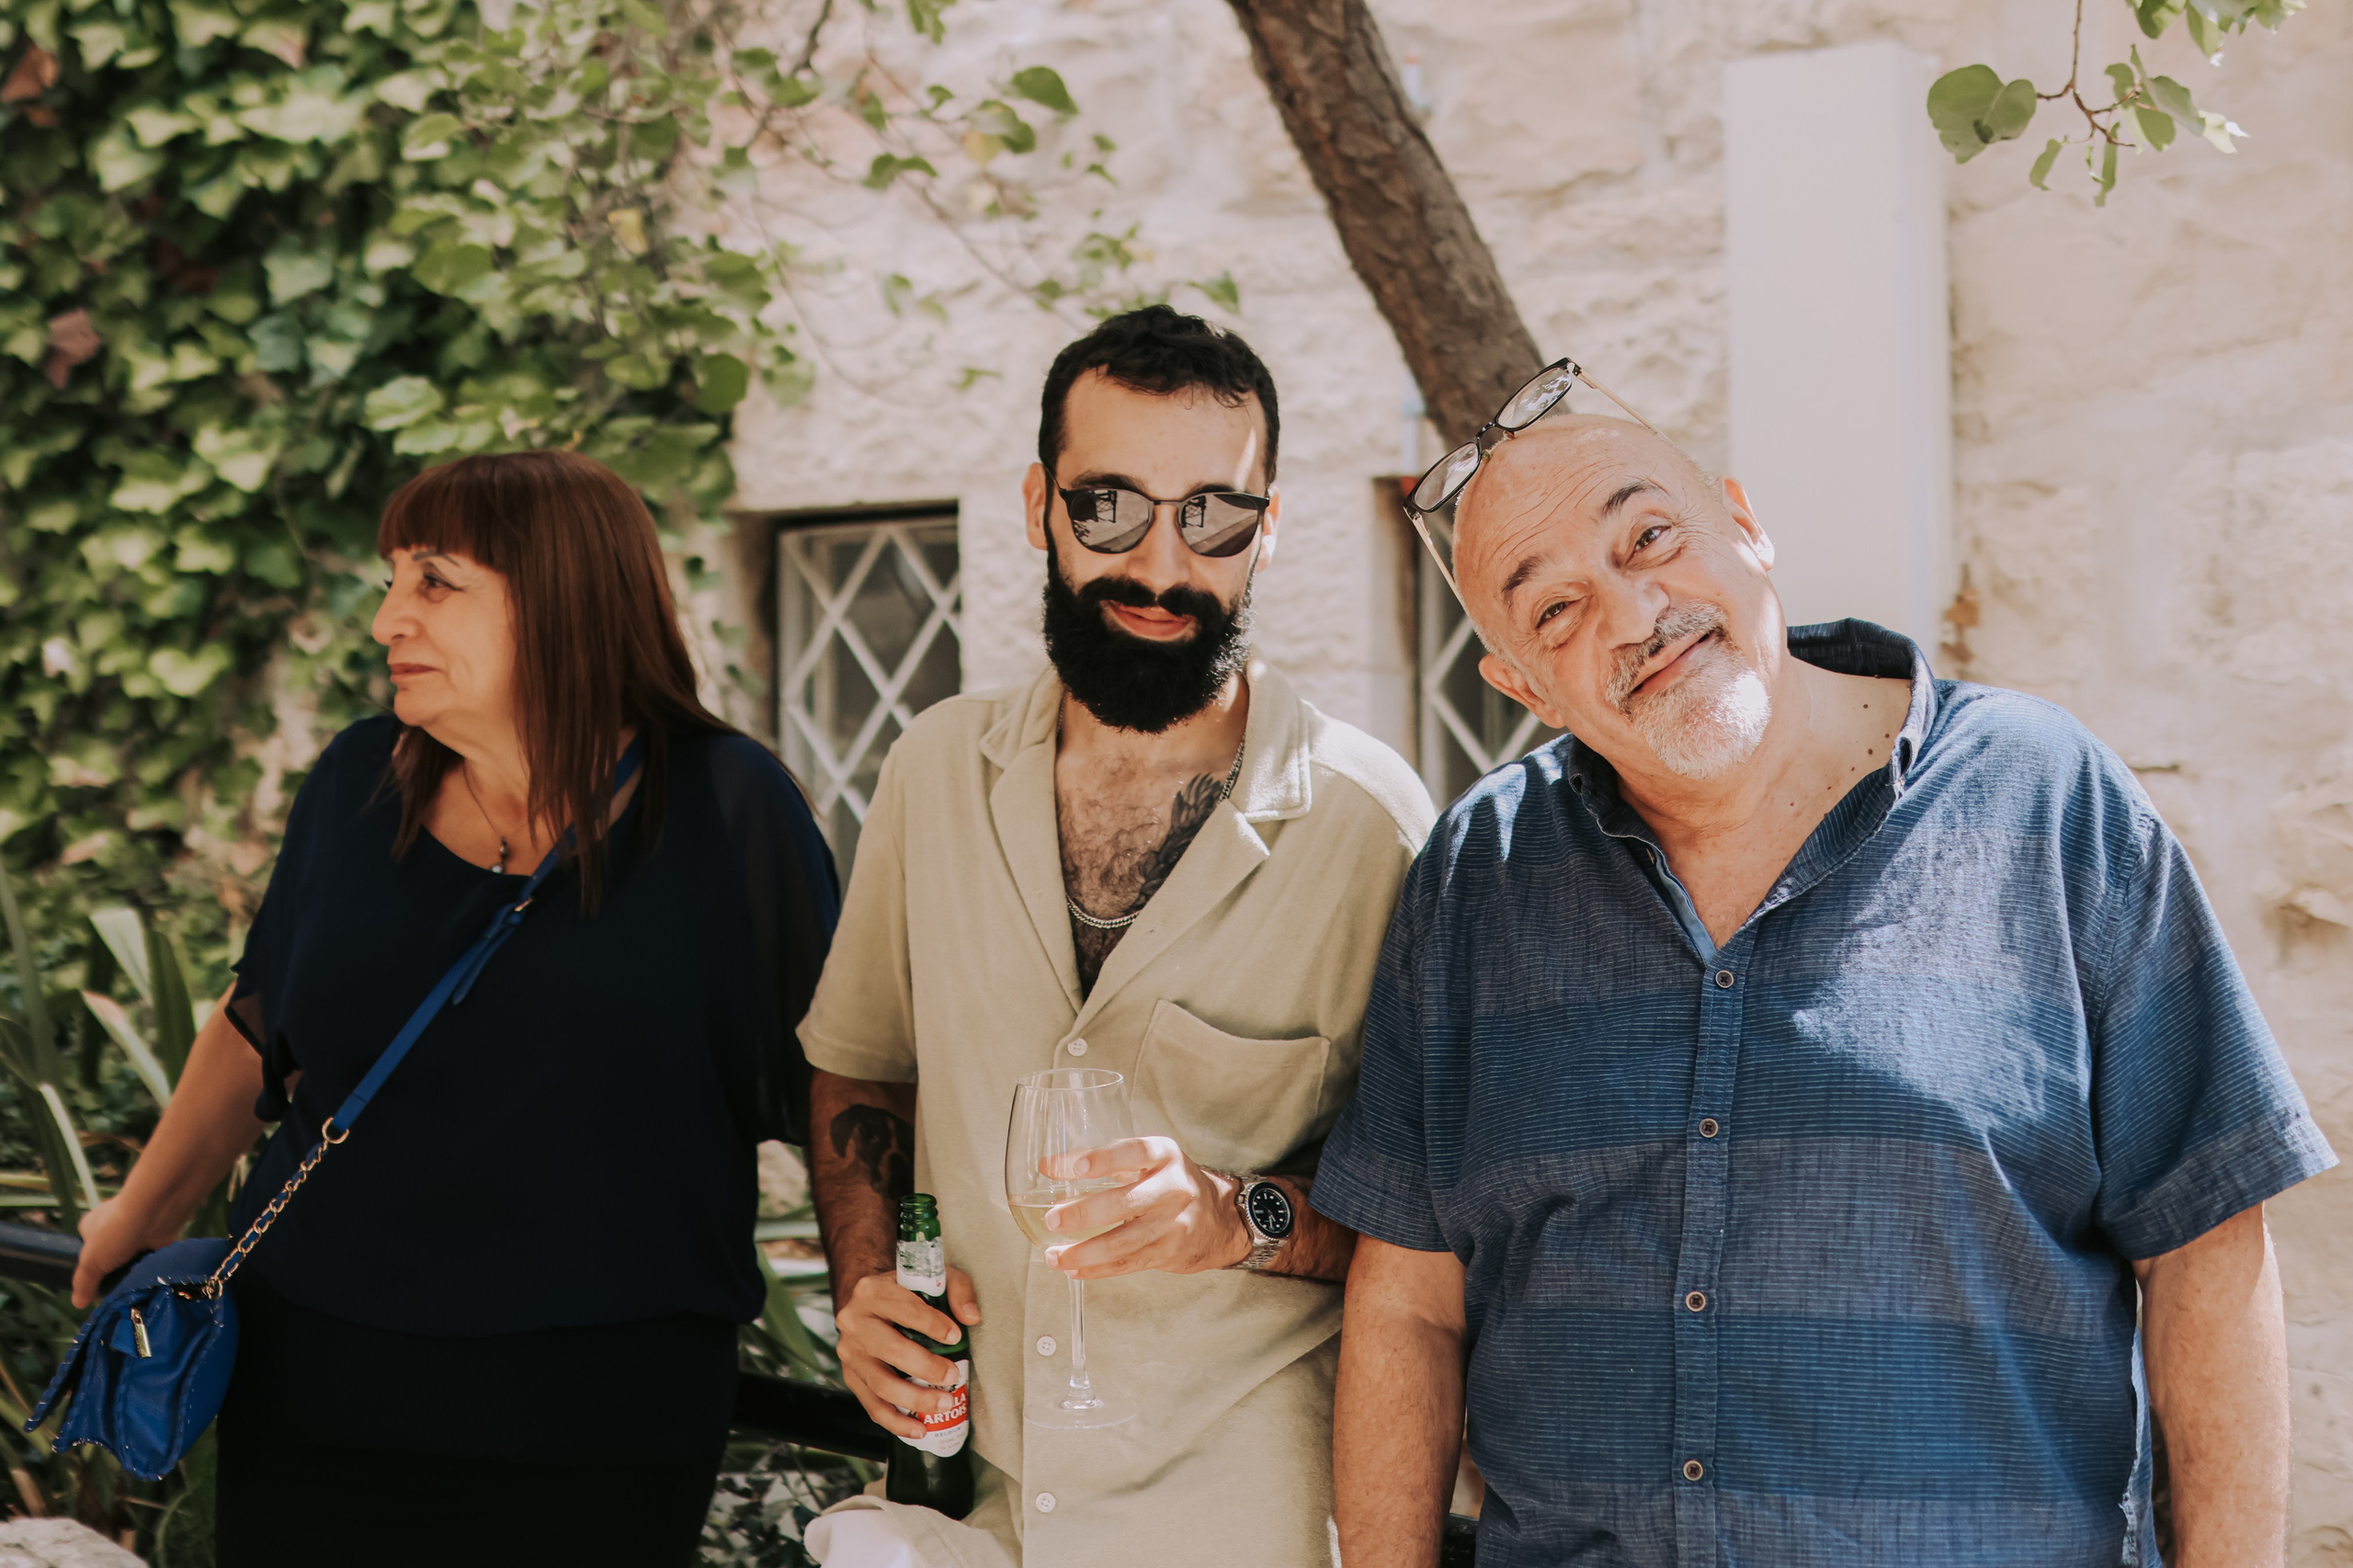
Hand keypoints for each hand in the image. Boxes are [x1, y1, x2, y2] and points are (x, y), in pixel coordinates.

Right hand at [72, 1196, 182, 1310]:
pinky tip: (151, 1283)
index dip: (91, 1271)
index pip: (87, 1253)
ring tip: (134, 1293)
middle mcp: (115, 1228)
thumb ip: (84, 1282)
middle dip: (115, 1275)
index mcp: (92, 1227)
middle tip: (116, 1296)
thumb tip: (78, 1304)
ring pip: (134, 1261)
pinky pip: (153, 1260)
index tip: (95, 1290)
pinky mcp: (160, 1238)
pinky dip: (152, 1270)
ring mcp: (138, 1232)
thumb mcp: (91, 1260)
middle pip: (112, 1259)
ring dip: (134, 1274)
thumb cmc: (115, 1230)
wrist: (157, 1211)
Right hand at [834, 1266, 981, 1441]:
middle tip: (952, 1377)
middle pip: (890, 1350)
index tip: (956, 1336)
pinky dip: (896, 1422)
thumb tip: (971, 1318)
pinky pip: (872, 1405)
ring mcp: (849, 1353)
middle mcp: (854, 1322)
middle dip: (925, 1367)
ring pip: (880, 1383)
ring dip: (914, 1399)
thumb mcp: (932, 1277)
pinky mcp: (851, 1377)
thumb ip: (957, 1290)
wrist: (869, 1301)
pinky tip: (919, 1430)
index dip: (931, 1324)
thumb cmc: (906, 1290)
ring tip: (943, 1404)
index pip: (903, 1308)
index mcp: (872, 1291)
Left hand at [1041, 1136, 1250, 1279]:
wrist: (1218, 1219)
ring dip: (1085, 1251)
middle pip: (1126, 1202)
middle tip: (1052, 1219)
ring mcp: (1174, 1224)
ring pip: (1124, 1241)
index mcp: (1164, 1156)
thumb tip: (1047, 1166)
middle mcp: (1174, 1188)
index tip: (1079, 1168)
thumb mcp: (1143, 1161)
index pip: (1135, 1152)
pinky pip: (1128, 1263)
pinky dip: (1097, 1269)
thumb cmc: (1169, 1182)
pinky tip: (1073, 1268)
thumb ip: (1096, 1159)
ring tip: (1054, 1256)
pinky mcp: (1169, 1253)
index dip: (1106, 1159)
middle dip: (1085, 1213)